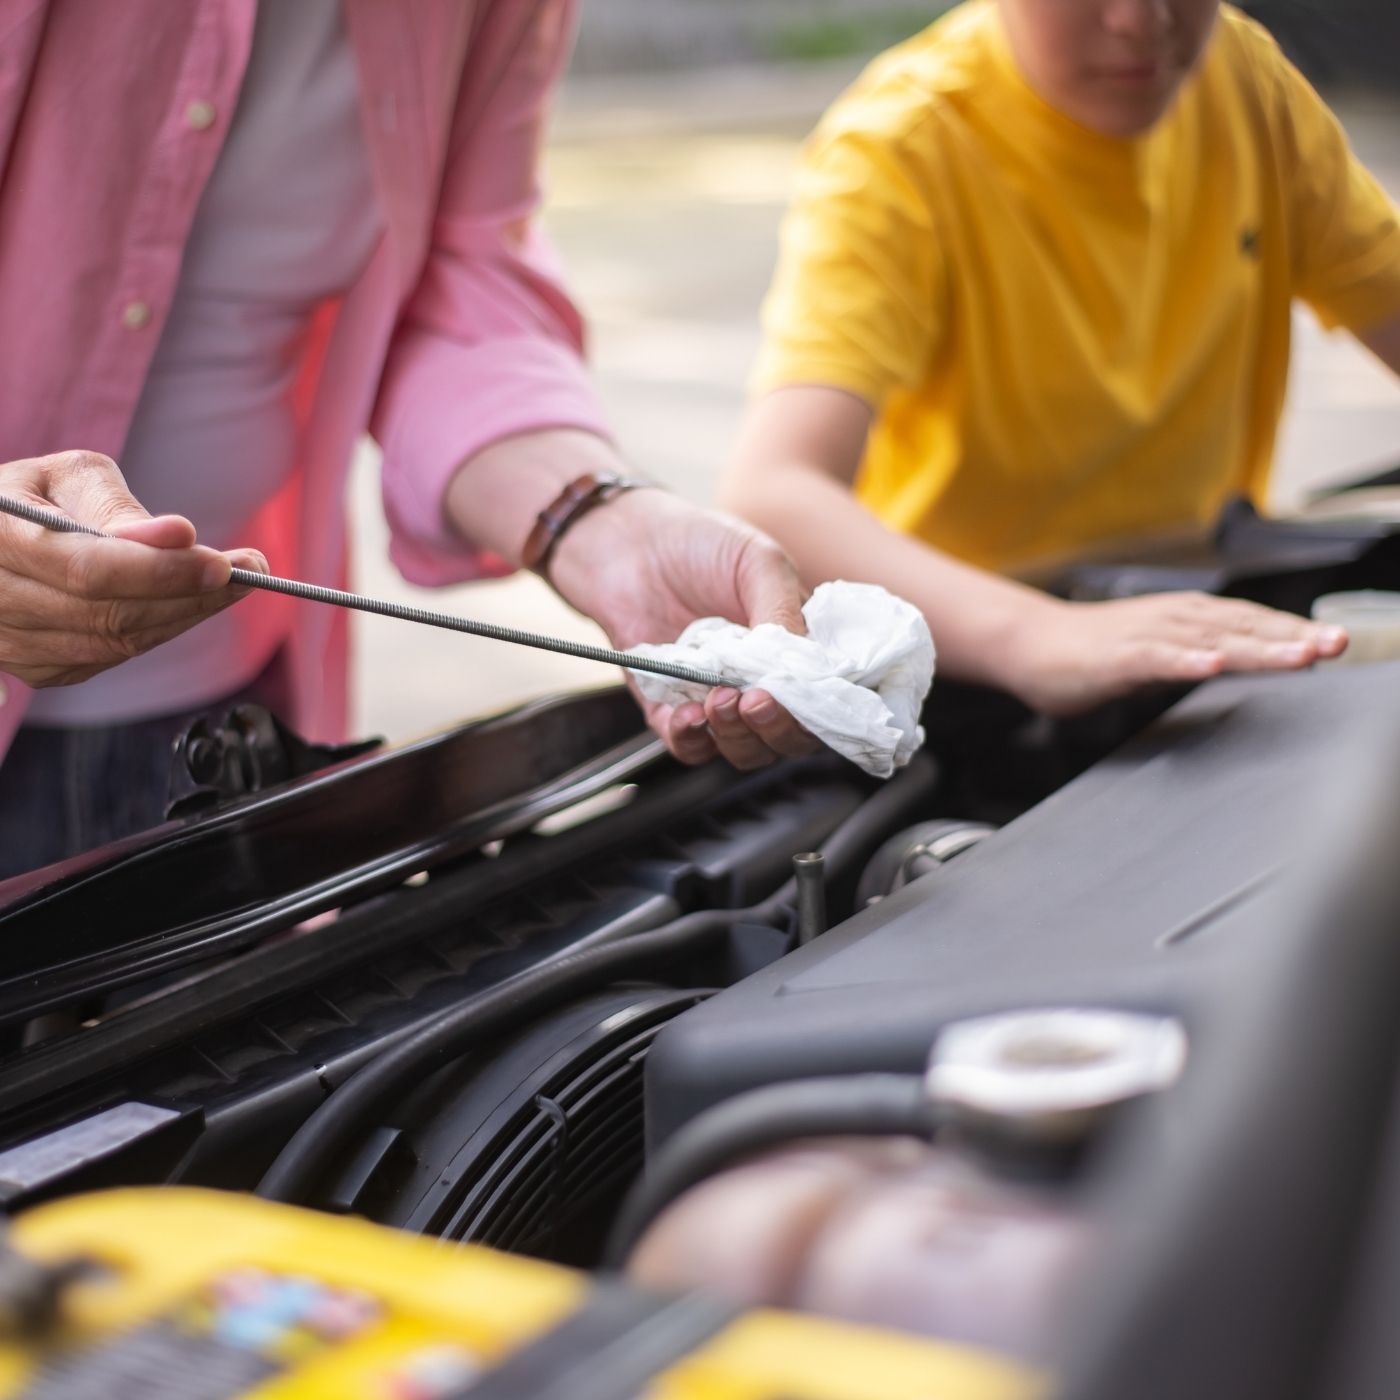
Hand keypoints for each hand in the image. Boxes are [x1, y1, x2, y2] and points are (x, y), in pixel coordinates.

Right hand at [0, 451, 266, 687]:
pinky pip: (113, 656)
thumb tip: (176, 537)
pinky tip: (192, 602)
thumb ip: (115, 507)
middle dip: (190, 595)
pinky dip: (161, 629)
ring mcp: (12, 646)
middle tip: (251, 570)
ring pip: (116, 643)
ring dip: (185, 615)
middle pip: (109, 615)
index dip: (160, 572)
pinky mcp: (39, 670)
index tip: (223, 563)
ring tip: (234, 583)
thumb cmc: (32, 497)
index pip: (88, 570)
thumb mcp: (67, 477)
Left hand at [548, 488, 822, 768]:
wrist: (626, 542)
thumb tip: (805, 665)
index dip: (815, 711)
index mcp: (795, 650)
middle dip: (775, 730)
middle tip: (752, 701)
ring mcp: (717, 698)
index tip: (793, 695)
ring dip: (736, 737)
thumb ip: (783, 613)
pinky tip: (687, 713)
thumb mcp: (758, 564)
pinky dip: (692, 740)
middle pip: (787, 736)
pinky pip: (689, 747)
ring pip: (744, 750)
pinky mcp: (670, 709)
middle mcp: (761, 681)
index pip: (823, 701)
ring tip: (717, 701)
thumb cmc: (700, 544)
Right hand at [1000, 592, 1348, 715]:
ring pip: (1213, 640)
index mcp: (1190, 618)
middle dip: (1294, 637)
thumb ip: (1200, 656)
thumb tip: (1241, 663)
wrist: (1031, 644)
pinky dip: (1187, 660)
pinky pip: (1159, 658)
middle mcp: (1177, 619)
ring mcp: (1149, 636)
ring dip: (1258, 648)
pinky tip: (1211, 665)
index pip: (1255, 623)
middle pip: (1245, 628)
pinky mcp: (1119, 656)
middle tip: (1335, 644)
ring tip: (1298, 656)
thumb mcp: (1160, 653)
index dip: (1296, 631)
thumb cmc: (1093, 651)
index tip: (1336, 643)